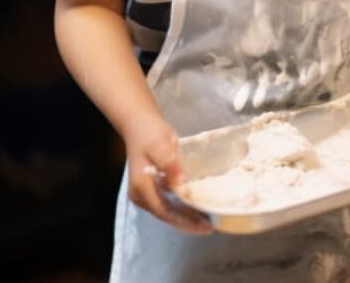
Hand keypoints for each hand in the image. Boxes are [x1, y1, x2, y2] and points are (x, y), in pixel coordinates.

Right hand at [124, 113, 211, 233]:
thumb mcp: (160, 144)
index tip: (204, 226)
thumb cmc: (149, 132)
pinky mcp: (150, 189)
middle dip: (188, 222)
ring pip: (167, 210)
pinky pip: (167, 202)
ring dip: (186, 216)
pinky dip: (181, 206)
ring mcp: (144, 193)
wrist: (138, 123)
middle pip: (166, 215)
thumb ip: (170, 164)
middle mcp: (141, 195)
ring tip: (206, 220)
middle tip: (210, 226)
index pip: (165, 211)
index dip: (185, 221)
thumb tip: (181, 184)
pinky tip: (195, 206)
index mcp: (142, 187)